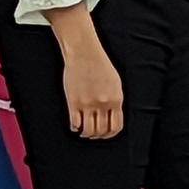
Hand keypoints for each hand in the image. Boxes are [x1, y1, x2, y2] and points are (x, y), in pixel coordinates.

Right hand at [52, 10, 125, 139]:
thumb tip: (112, 115)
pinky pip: (74, 123)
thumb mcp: (115, 83)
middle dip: (97, 136)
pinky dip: (75, 128)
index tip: (106, 134)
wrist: (84, 52)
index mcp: (115, 100)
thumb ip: (114, 100)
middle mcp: (102, 104)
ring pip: (88, 131)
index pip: (116, 127)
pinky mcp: (73, 102)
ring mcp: (87, 104)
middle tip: (93, 135)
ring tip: (84, 131)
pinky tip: (75, 125)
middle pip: (101, 131)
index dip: (110, 134)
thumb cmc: (99, 64)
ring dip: (86, 134)